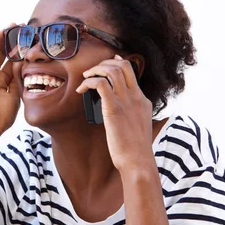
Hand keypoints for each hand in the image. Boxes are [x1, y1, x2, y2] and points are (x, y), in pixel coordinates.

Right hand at [0, 27, 20, 134]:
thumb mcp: (16, 91)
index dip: (19, 50)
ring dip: (2, 37)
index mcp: (1, 81)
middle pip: (2, 53)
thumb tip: (24, 61)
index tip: (30, 40)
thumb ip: (18, 76)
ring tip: (13, 26)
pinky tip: (2, 33)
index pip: (10, 61)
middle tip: (23, 28)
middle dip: (12, 40)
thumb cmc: (3, 114)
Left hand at [76, 55, 153, 170]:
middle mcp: (136, 97)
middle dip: (104, 63)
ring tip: (85, 78)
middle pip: (123, 65)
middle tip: (92, 72)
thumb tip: (120, 115)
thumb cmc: (135, 150)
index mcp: (142, 100)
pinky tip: (81, 90)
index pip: (131, 72)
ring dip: (95, 70)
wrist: (138, 161)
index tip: (107, 63)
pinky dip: (89, 82)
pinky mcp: (114, 108)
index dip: (117, 63)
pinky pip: (100, 84)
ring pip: (112, 70)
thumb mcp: (138, 127)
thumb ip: (132, 115)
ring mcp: (126, 101)